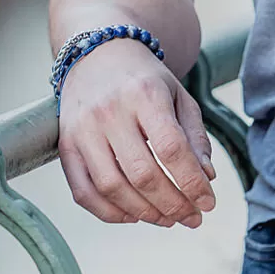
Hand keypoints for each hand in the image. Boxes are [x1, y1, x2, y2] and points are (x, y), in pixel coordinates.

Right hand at [55, 37, 217, 227]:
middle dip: (172, 204)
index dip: (192, 183)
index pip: (170, 148)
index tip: (208, 202)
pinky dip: (110, 213)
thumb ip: (194, 136)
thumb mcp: (178, 95)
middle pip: (142, 174)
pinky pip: (84, 193)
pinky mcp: (66, 145)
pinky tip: (133, 215)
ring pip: (112, 188)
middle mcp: (109, 111)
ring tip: (168, 219)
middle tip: (191, 218)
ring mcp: (83, 129)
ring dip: (144, 213)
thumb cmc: (143, 80)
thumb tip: (206, 178)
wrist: (97, 54)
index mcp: (144, 94)